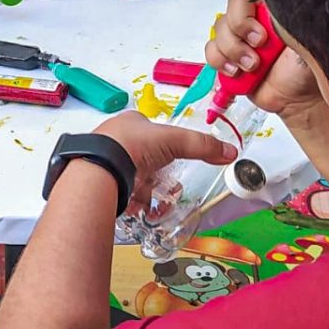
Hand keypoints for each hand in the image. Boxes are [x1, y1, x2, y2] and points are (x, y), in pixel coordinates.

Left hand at [93, 111, 235, 210]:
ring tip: (151, 201)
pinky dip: (130, 201)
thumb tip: (228, 151)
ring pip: (131, 176)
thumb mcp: (174, 140)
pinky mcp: (100, 179)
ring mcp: (106, 159)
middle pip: (143, 158)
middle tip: (164, 185)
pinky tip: (136, 206)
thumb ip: (202, 145)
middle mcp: (115, 138)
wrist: (100, 168)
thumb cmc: (131, 145)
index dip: (165, 145)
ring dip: (143, 190)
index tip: (173, 159)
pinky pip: (120, 191)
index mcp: (130, 122)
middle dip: (156, 174)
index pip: (153, 132)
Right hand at [205, 0, 321, 118]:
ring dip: (235, 49)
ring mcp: (241, 38)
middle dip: (241, 24)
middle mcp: (256, 19)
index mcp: (275, 8)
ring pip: (220, 29)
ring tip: (254, 64)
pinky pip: (212, 51)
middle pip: (233, 4)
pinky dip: (222, 61)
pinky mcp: (229, 58)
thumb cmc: (306, 69)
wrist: (298, 100)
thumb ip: (288, 15)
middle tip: (260, 41)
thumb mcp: (306, 35)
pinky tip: (239, 71)